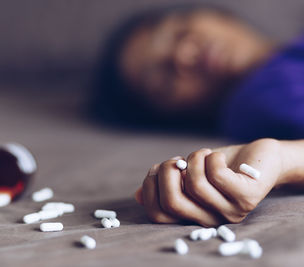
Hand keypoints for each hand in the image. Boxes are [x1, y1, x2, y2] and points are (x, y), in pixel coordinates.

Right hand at [135, 138, 282, 225]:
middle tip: (176, 160)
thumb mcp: (188, 174)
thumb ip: (168, 185)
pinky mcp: (247, 196)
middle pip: (172, 202)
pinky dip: (209, 158)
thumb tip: (138, 196)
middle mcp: (210, 220)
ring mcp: (230, 211)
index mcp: (193, 217)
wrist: (261, 159)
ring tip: (201, 154)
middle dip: (166, 173)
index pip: (158, 215)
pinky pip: (216, 175)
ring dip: (192, 160)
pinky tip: (214, 156)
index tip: (156, 169)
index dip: (149, 188)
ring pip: (195, 185)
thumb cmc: (220, 166)